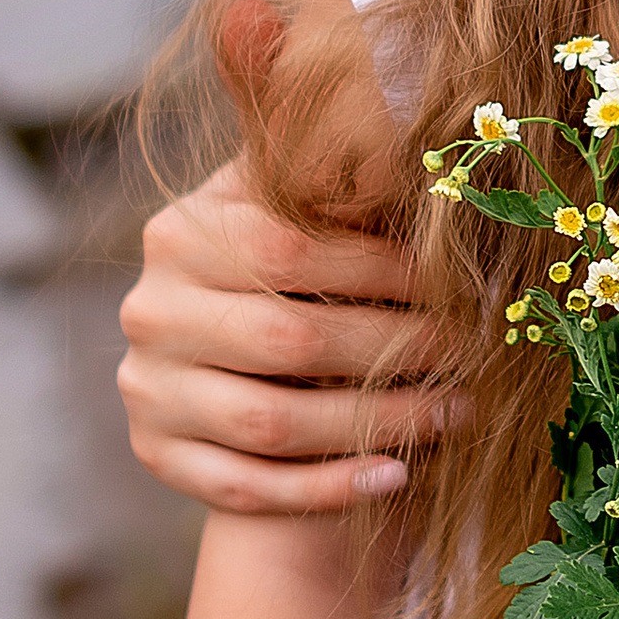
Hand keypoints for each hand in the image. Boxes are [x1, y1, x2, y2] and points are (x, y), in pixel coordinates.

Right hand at [119, 159, 459, 513]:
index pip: (289, 250)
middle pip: (287, 341)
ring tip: (458, 413)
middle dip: (396, 347)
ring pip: (272, 424)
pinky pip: (248, 488)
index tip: (455, 284)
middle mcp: (151, 311)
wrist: (228, 350)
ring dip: (379, 423)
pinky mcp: (157, 457)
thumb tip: (407, 131)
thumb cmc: (290, 264)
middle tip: (471, 352)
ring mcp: (147, 390)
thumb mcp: (293, 205)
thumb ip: (331, 176)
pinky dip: (329, 487)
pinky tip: (398, 474)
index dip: (382, 269)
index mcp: (180, 233)